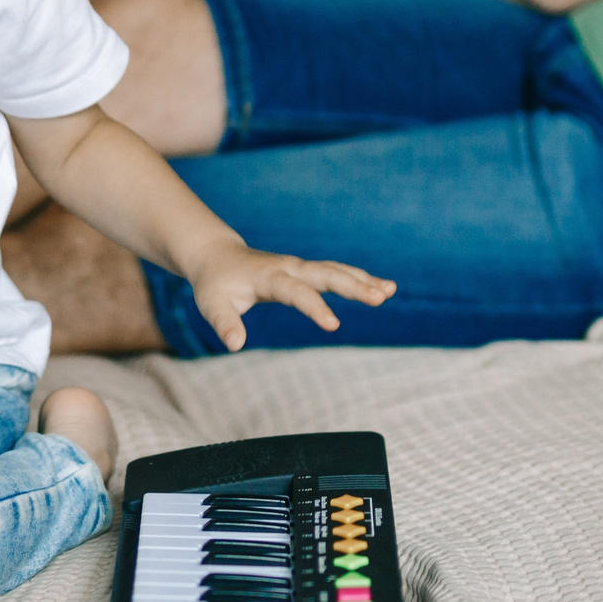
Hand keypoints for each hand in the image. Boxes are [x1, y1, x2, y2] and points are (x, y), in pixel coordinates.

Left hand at [181, 239, 395, 352]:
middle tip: (380, 297)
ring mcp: (300, 267)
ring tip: (390, 290)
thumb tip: (235, 344)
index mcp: (270, 277)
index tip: (334, 326)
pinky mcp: (306, 271)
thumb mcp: (211, 304)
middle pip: (327, 274)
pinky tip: (383, 287)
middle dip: (353, 285)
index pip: (297, 293)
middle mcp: (290, 268)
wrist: (218, 257)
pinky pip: (337, 272)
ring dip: (363, 280)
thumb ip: (224, 323)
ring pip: (337, 270)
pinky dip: (359, 278)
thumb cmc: (215, 284)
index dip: (315, 308)